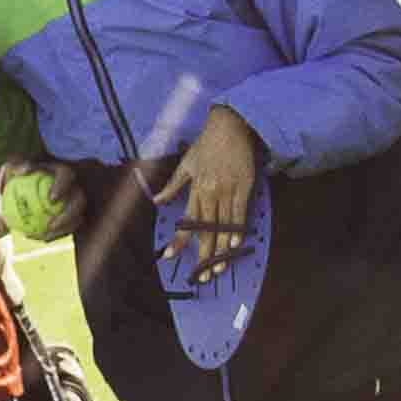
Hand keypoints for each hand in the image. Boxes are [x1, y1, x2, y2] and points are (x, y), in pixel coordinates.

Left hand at [0, 159, 74, 244]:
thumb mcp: (13, 170)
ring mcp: (77, 204)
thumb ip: (15, 168)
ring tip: (44, 235)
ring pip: (76, 219)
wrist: (24, 189)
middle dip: (68, 215)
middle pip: (79, 202)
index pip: (67, 176)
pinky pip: (69, 229)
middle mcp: (74, 187)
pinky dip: (56, 235)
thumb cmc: (19, 177)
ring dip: (62, 230)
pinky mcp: (75, 217)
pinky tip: (42, 238)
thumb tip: (19, 173)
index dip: (62, 187)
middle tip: (50, 225)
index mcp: (62, 172)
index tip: (51, 198)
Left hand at [150, 104, 264, 283]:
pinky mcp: (244, 187)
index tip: (171, 256)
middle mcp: (210, 192)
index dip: (179, 240)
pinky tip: (234, 244)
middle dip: (204, 254)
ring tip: (219, 267)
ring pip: (223, 225)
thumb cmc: (207, 144)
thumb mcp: (186, 164)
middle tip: (203, 275)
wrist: (230, 126)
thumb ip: (173, 185)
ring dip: (221, 248)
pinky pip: (240, 212)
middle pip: (206, 229)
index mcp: (196, 188)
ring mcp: (228, 190)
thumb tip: (156, 201)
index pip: (186, 220)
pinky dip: (237, 229)